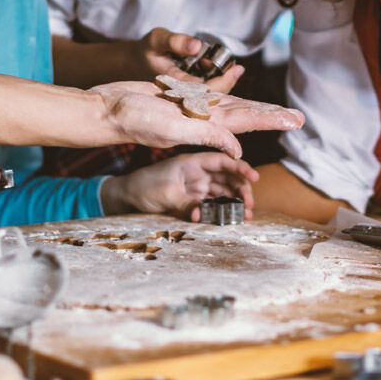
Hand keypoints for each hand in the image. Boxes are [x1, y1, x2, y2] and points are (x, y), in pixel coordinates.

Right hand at [90, 81, 303, 158]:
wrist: (106, 109)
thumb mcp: (172, 128)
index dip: (272, 120)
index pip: (246, 123)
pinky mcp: (177, 96)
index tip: (296, 121)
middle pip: (244, 115)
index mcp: (204, 127)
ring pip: (229, 104)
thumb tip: (239, 148)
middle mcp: (201, 118)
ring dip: (253, 105)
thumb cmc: (134, 119)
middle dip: (271, 116)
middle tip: (298, 117)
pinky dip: (223, 84)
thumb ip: (205, 135)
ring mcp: (189, 108)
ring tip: (275, 108)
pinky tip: (236, 77)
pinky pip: (206, 91)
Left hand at [102, 152, 258, 217]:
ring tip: (246, 214)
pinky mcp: (193, 200)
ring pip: (223, 191)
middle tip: (249, 204)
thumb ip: (187, 204)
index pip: (221, 161)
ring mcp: (196, 187)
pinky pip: (213, 204)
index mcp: (192, 162)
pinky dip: (224, 210)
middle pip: (227, 177)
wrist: (125, 197)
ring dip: (235, 201)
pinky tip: (232, 218)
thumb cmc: (143, 187)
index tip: (254, 177)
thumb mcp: (165, 195)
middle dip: (241, 188)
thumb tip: (203, 216)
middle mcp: (197, 173)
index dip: (239, 167)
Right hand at [131, 28, 244, 92]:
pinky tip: (211, 66)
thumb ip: (175, 42)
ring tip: (223, 64)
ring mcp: (184, 96)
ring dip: (219, 81)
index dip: (224, 81)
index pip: (205, 91)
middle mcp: (180, 96)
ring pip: (209, 95)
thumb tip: (197, 46)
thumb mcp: (157, 40)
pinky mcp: (186, 94)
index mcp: (173, 86)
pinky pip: (204, 91)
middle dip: (226, 82)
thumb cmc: (145, 51)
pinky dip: (212, 79)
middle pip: (211, 97)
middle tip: (237, 67)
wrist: (131, 62)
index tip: (237, 68)